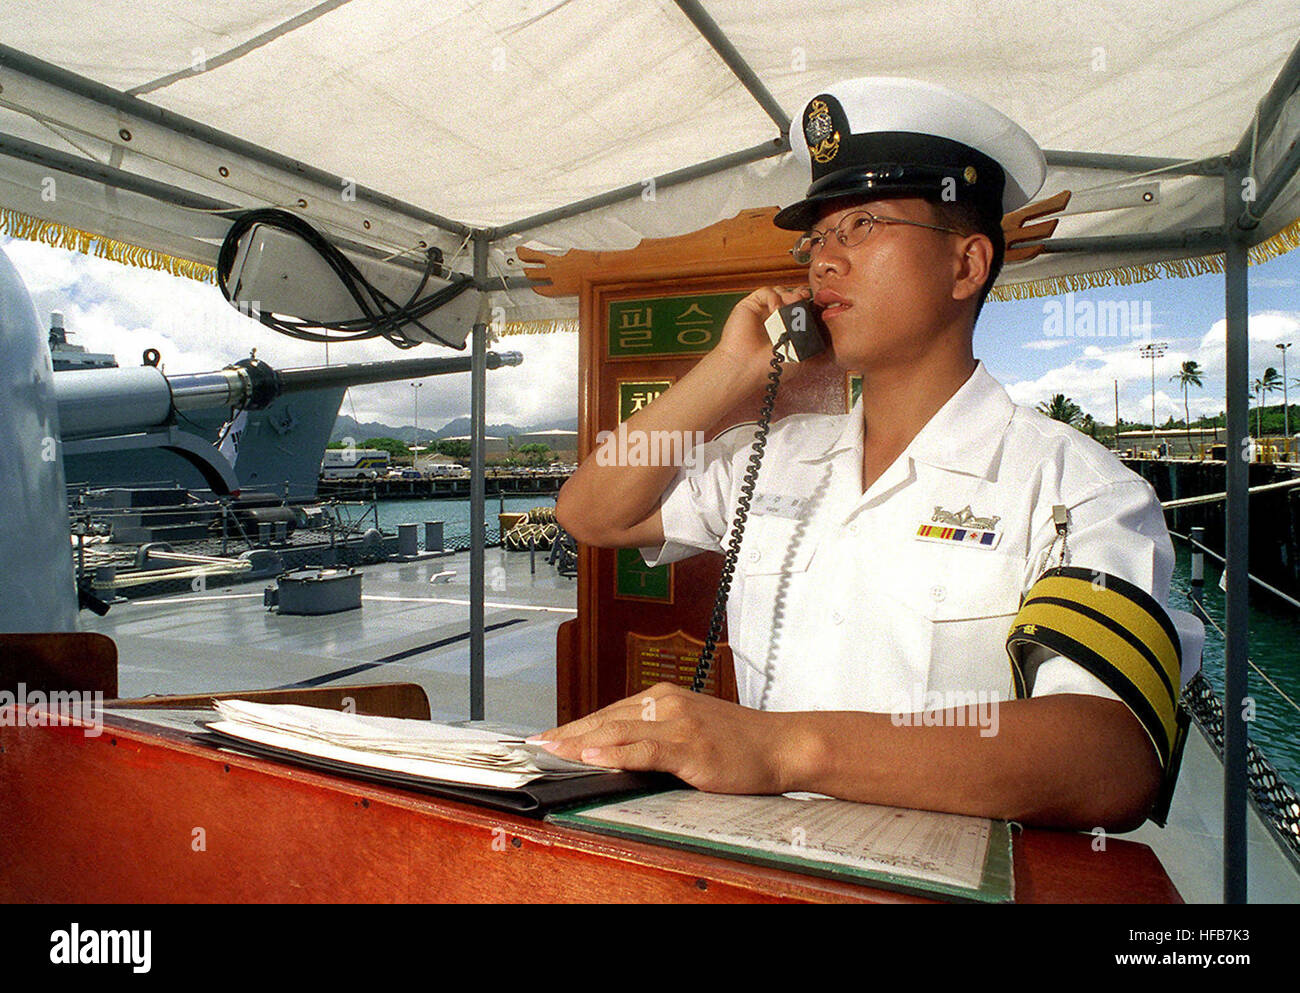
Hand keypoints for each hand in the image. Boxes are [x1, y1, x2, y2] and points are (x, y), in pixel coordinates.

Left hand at [532, 682, 795, 794]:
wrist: (780, 745)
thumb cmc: (738, 742)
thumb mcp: (690, 730)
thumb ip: (655, 735)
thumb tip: (617, 749)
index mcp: (664, 698)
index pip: (609, 713)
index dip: (575, 726)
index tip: (548, 737)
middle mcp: (666, 703)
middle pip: (606, 719)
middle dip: (568, 734)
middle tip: (537, 744)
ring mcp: (678, 723)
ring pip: (618, 732)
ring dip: (580, 742)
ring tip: (553, 750)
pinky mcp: (689, 746)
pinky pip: (645, 749)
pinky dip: (616, 752)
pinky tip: (593, 755)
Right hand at [713, 285, 815, 385]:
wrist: (746, 368)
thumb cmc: (771, 366)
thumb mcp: (802, 357)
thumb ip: (816, 345)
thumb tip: (831, 335)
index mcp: (787, 329)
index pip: (802, 309)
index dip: (809, 305)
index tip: (816, 309)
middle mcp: (775, 319)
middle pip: (793, 296)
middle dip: (801, 297)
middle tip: (804, 303)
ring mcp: (762, 312)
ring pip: (781, 291)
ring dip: (789, 296)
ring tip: (790, 308)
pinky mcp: (750, 306)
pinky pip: (766, 292)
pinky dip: (774, 297)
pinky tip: (775, 310)